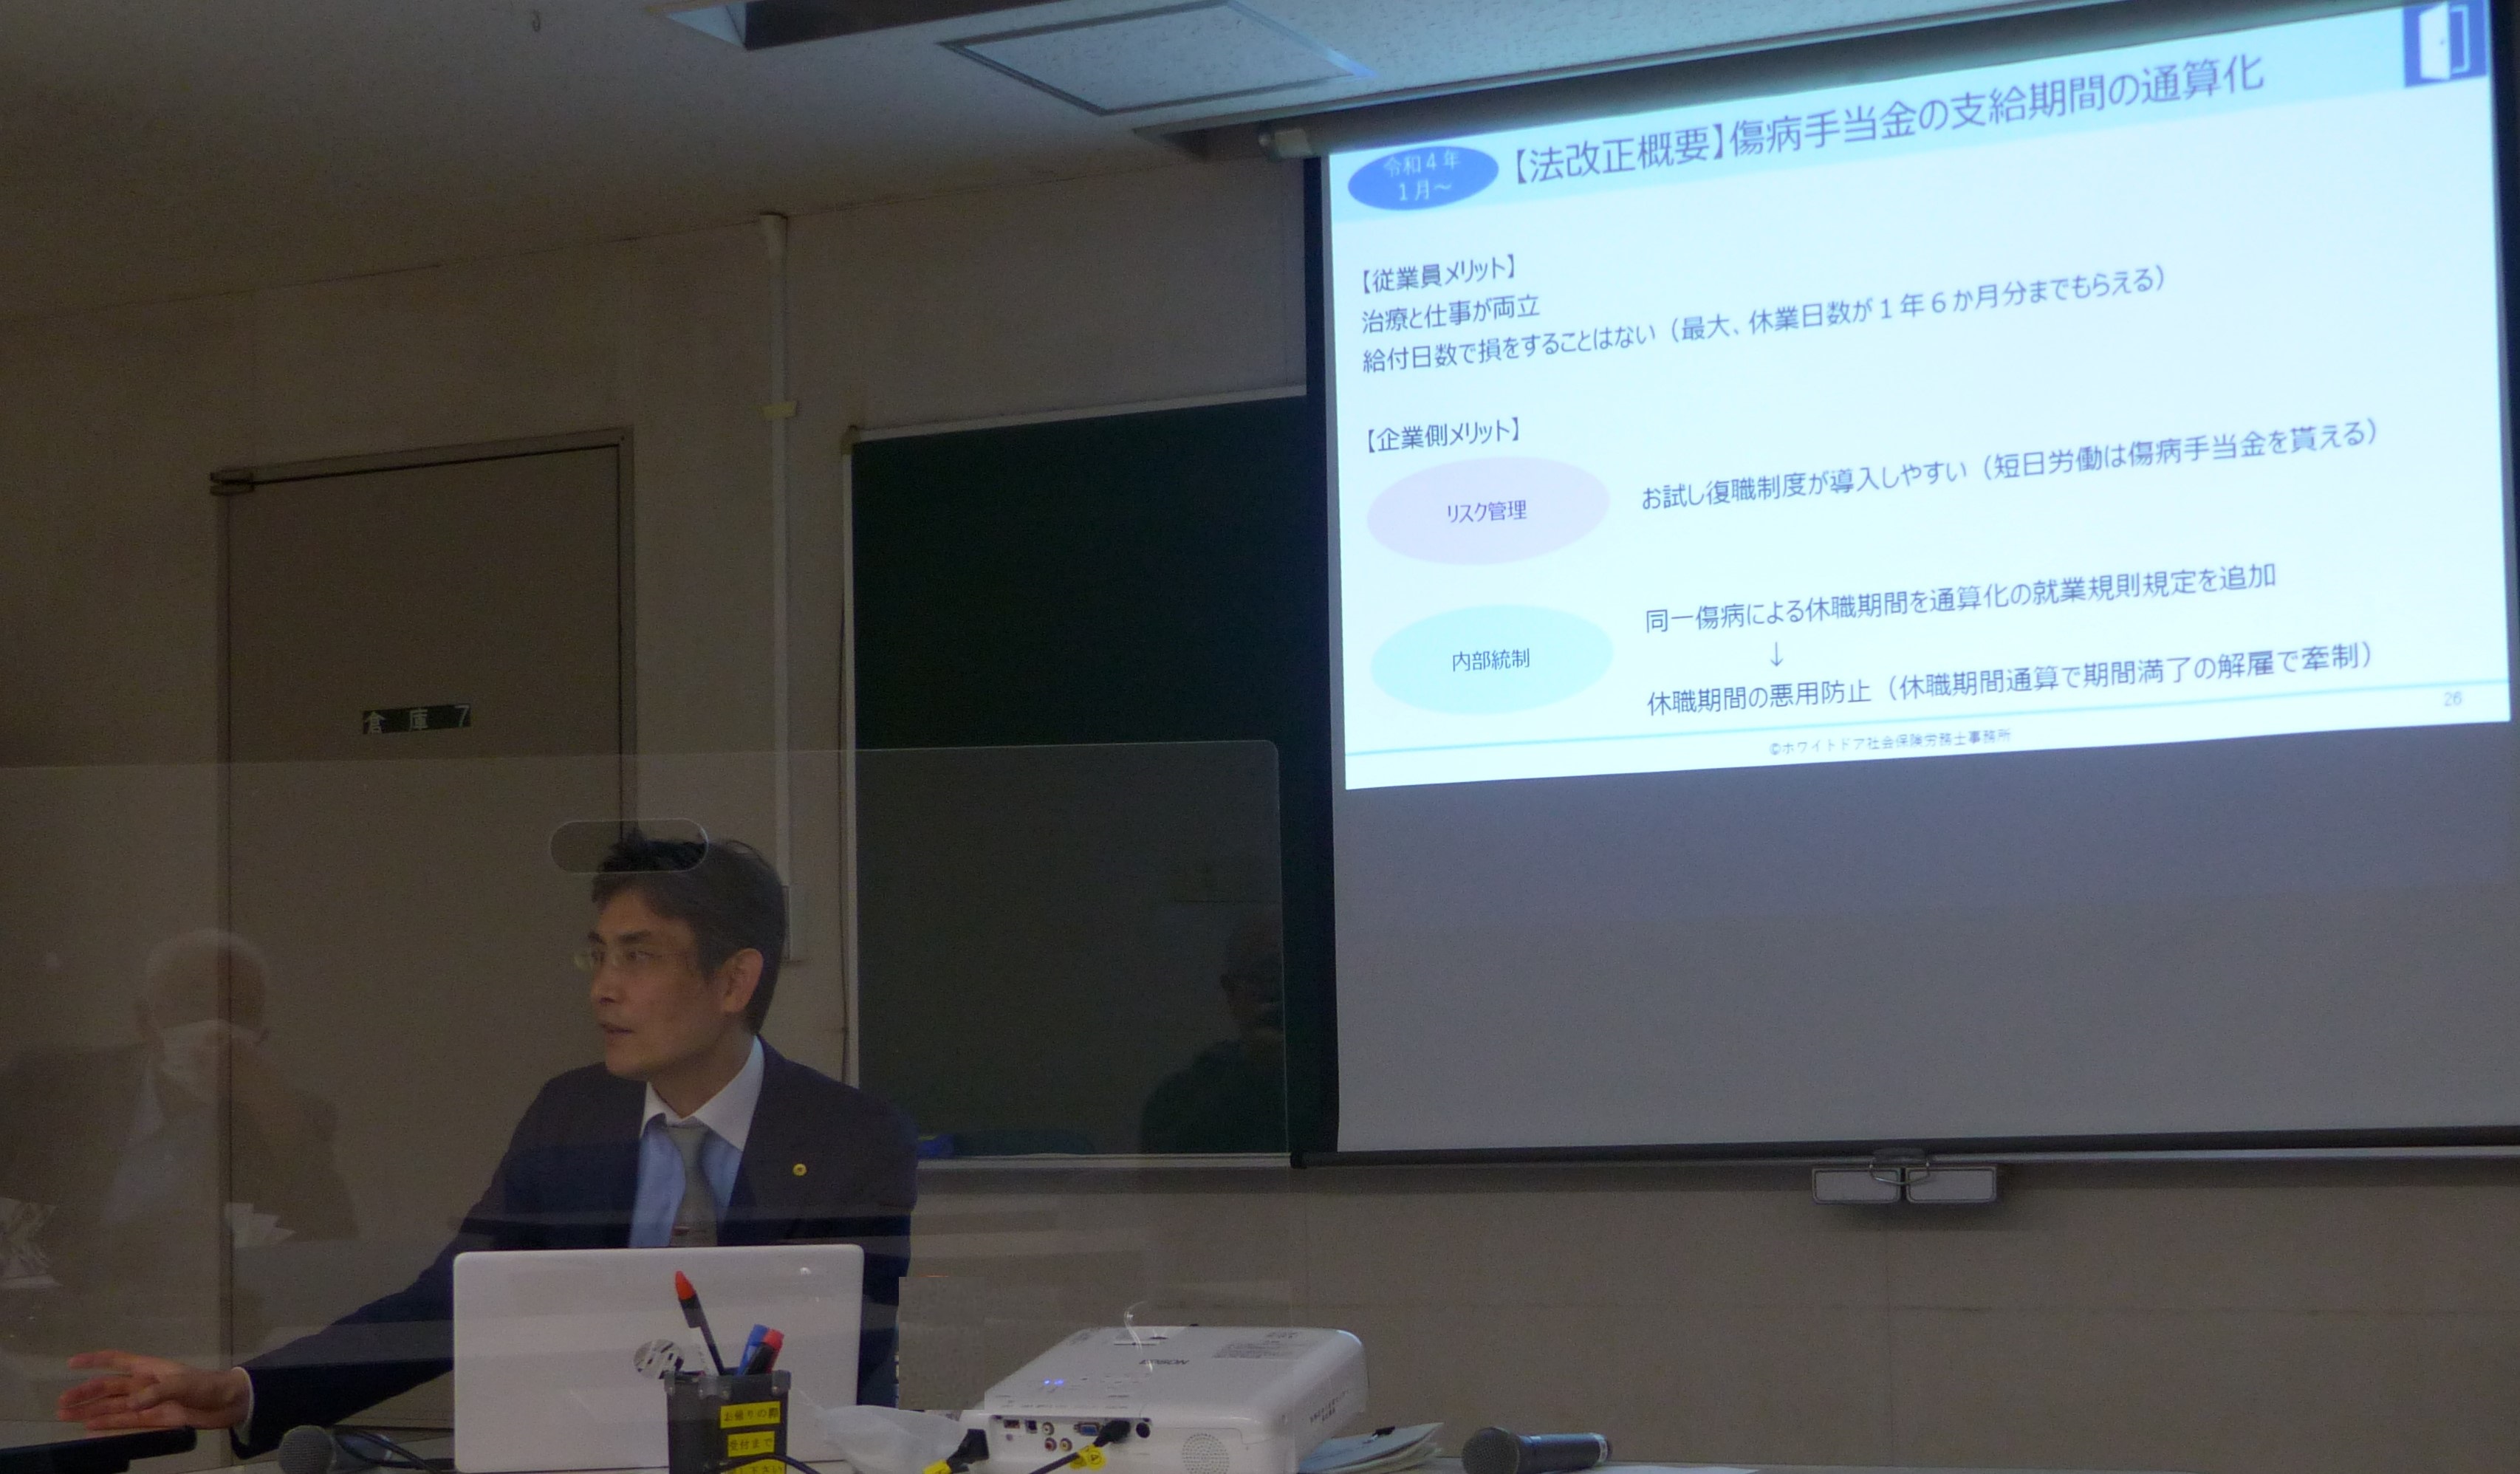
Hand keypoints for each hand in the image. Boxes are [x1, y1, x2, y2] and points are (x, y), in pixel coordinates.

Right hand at [56, 1351, 249, 1431]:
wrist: (229, 1404)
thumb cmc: (207, 1386)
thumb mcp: (183, 1385)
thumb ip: (156, 1393)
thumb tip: (130, 1406)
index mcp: (150, 1368)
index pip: (116, 1360)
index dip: (93, 1360)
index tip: (70, 1363)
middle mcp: (144, 1384)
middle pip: (108, 1388)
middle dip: (84, 1394)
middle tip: (60, 1405)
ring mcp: (147, 1403)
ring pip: (112, 1407)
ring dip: (90, 1412)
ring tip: (66, 1418)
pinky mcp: (154, 1419)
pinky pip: (126, 1423)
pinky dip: (108, 1425)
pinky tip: (90, 1429)